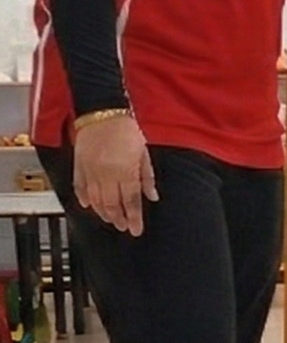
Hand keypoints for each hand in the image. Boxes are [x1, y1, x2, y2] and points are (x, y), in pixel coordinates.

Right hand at [72, 114, 156, 234]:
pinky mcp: (78, 166)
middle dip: (119, 219)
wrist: (102, 113)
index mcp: (125, 171)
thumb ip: (147, 177)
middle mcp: (107, 174)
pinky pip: (79, 188)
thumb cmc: (125, 130)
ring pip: (95, 200)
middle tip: (124, 226)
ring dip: (103, 213)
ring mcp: (90, 171)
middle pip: (112, 204)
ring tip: (111, 219)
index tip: (136, 230)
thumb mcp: (143, 152)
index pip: (131, 201)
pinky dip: (84, 199)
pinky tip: (89, 206)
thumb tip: (152, 196)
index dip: (134, 218)